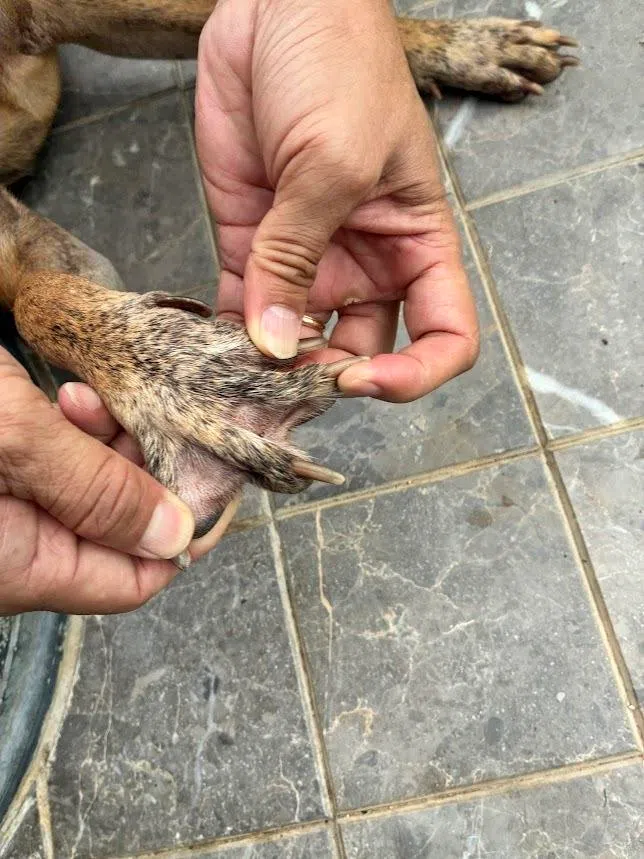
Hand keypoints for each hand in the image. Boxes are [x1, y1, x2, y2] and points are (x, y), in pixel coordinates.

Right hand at [0, 349, 230, 615]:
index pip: (133, 579)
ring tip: (86, 399)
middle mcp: (20, 548)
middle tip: (154, 416)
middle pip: (123, 525)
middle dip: (146, 467)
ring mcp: (15, 507)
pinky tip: (69, 396)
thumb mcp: (17, 443)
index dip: (185, 535)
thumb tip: (176, 536)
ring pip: (97, 484)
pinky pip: (64, 461)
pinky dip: (77, 429)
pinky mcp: (7, 469)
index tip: (219, 478)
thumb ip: (97, 492)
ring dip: (111, 437)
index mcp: (23, 567)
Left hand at [195, 0, 477, 402]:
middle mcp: (364, 264)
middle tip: (280, 397)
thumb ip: (298, 257)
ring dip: (268, 371)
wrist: (275, 6)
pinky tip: (205, 355)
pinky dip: (226, 338)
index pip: (443, 335)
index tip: (367, 382)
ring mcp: (306, 258)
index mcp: (414, 246)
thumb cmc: (338, 65)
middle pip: (357, 351)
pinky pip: (243, 308)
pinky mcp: (252, 245)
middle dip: (324, 381)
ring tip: (234, 388)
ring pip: (295, 341)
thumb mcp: (332, 165)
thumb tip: (273, 344)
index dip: (417, 374)